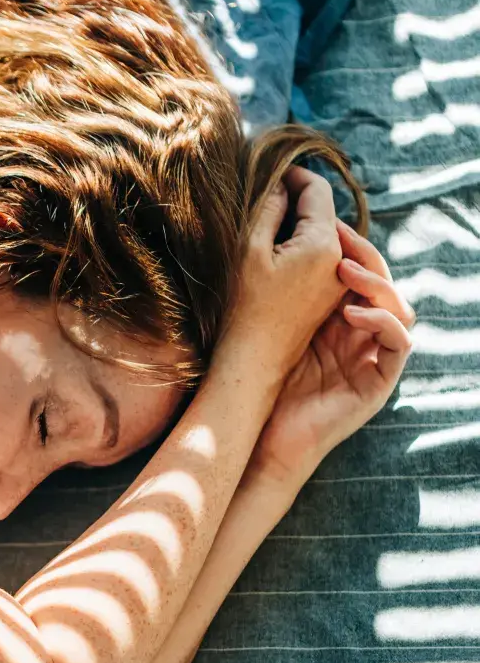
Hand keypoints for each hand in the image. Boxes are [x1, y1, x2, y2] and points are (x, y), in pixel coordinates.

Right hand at [215, 166, 345, 387]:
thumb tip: (279, 186)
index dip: (294, 174)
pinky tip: (279, 252)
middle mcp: (339, 262)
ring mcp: (336, 283)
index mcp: (323, 245)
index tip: (270, 171)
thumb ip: (267, 209)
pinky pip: (323, 258)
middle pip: (325, 211)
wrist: (252, 364)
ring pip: (325, 234)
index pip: (317, 190)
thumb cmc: (244, 310)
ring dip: (301, 223)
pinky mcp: (328, 298)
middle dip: (298, 198)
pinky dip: (304, 246)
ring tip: (270, 221)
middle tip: (267, 193)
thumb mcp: (249, 251)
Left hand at [252, 219, 414, 485]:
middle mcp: (361, 336)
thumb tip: (276, 238)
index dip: (348, 245)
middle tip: (339, 237)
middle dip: (364, 254)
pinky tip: (351, 313)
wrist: (261, 439)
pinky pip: (400, 343)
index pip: (358, 273)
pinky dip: (382, 322)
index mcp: (338, 320)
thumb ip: (286, 293)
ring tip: (342, 270)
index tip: (324, 223)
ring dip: (376, 282)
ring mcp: (373, 358)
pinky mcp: (380, 382)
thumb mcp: (275, 329)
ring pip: (399, 307)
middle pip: (382, 283)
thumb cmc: (261, 385)